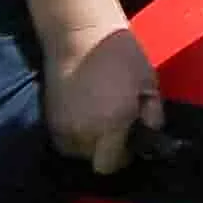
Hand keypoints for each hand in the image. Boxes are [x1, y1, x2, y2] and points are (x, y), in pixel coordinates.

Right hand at [43, 18, 160, 173]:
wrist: (81, 37)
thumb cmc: (121, 56)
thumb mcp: (149, 83)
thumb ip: (152, 115)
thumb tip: (149, 137)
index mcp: (112, 124)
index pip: (110, 164)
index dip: (122, 157)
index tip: (130, 142)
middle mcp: (84, 132)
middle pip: (93, 160)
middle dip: (106, 149)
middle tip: (117, 126)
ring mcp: (63, 127)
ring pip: (77, 152)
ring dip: (89, 142)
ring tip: (100, 118)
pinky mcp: (49, 120)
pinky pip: (64, 140)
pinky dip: (75, 134)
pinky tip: (85, 114)